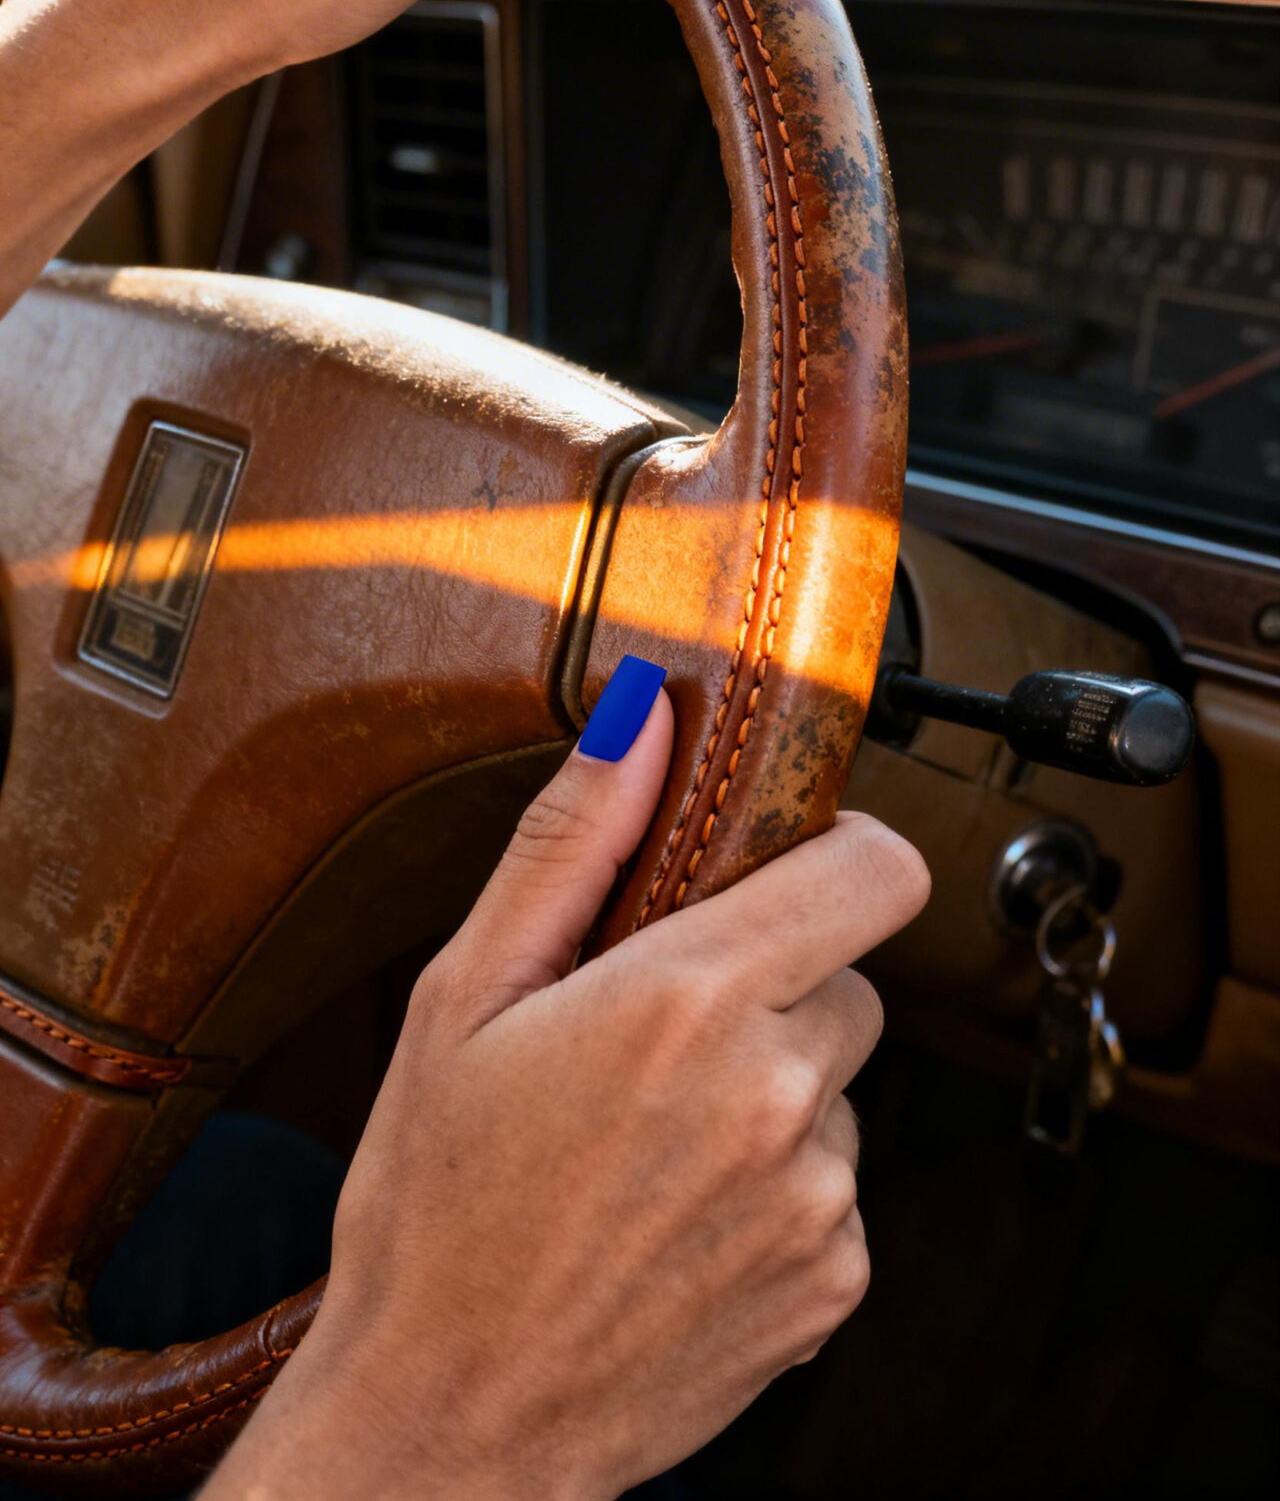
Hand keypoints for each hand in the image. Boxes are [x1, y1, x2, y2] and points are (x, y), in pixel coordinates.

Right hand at [204, 676, 928, 1500]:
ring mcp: (817, 1201)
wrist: (445, 1428)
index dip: (839, 852)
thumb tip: (643, 718)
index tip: (779, 871)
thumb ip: (571, 843)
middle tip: (655, 1033)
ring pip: (840, 1087)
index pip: (877, 870)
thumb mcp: (463, 999)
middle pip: (850, 976)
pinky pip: (837, 1188)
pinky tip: (674, 1217)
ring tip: (648, 1143)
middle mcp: (780, 1096)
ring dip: (773, 1091)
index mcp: (690, 1002)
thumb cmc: (430, 1211)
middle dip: (774, 983)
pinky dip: (777, 1188)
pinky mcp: (833, 1286)